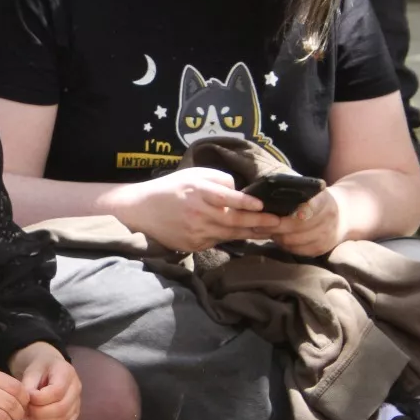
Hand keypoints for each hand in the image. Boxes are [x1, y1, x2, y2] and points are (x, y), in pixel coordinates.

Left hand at [8, 342, 80, 419]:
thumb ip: (28, 385)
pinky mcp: (74, 414)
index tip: (26, 398)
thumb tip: (27, 403)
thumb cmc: (40, 368)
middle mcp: (76, 388)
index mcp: (66, 373)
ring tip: (28, 419)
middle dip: (39, 414)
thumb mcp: (31, 371)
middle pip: (61, 409)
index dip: (39, 399)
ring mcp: (77, 403)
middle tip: (24, 412)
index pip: (57, 392)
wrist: (49, 368)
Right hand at [108, 167, 277, 251]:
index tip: (263, 206)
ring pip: (230, 234)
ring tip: (269, 231)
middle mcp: (199, 213)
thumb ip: (218, 180)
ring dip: (251, 233)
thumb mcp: (193, 174)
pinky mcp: (194, 245)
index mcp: (199, 192)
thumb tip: (240, 192)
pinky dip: (232, 238)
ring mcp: (196, 232)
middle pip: (234, 220)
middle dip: (259, 222)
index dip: (246, 203)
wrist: (141, 211)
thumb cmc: (170, 188)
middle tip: (278, 222)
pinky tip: (246, 235)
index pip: (227, 199)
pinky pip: (218, 241)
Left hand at [264, 186, 348, 257]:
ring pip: (294, 241)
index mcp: (324, 202)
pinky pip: (297, 251)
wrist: (345, 216)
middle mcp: (327, 220)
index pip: (307, 209)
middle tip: (258, 224)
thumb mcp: (313, 192)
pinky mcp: (321, 249)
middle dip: (274, 227)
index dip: (290, 214)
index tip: (270, 215)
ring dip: (277, 237)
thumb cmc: (319, 201)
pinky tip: (279, 238)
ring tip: (267, 230)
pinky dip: (285, 245)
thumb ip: (296, 194)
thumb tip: (266, 198)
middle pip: (296, 228)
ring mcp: (326, 236)